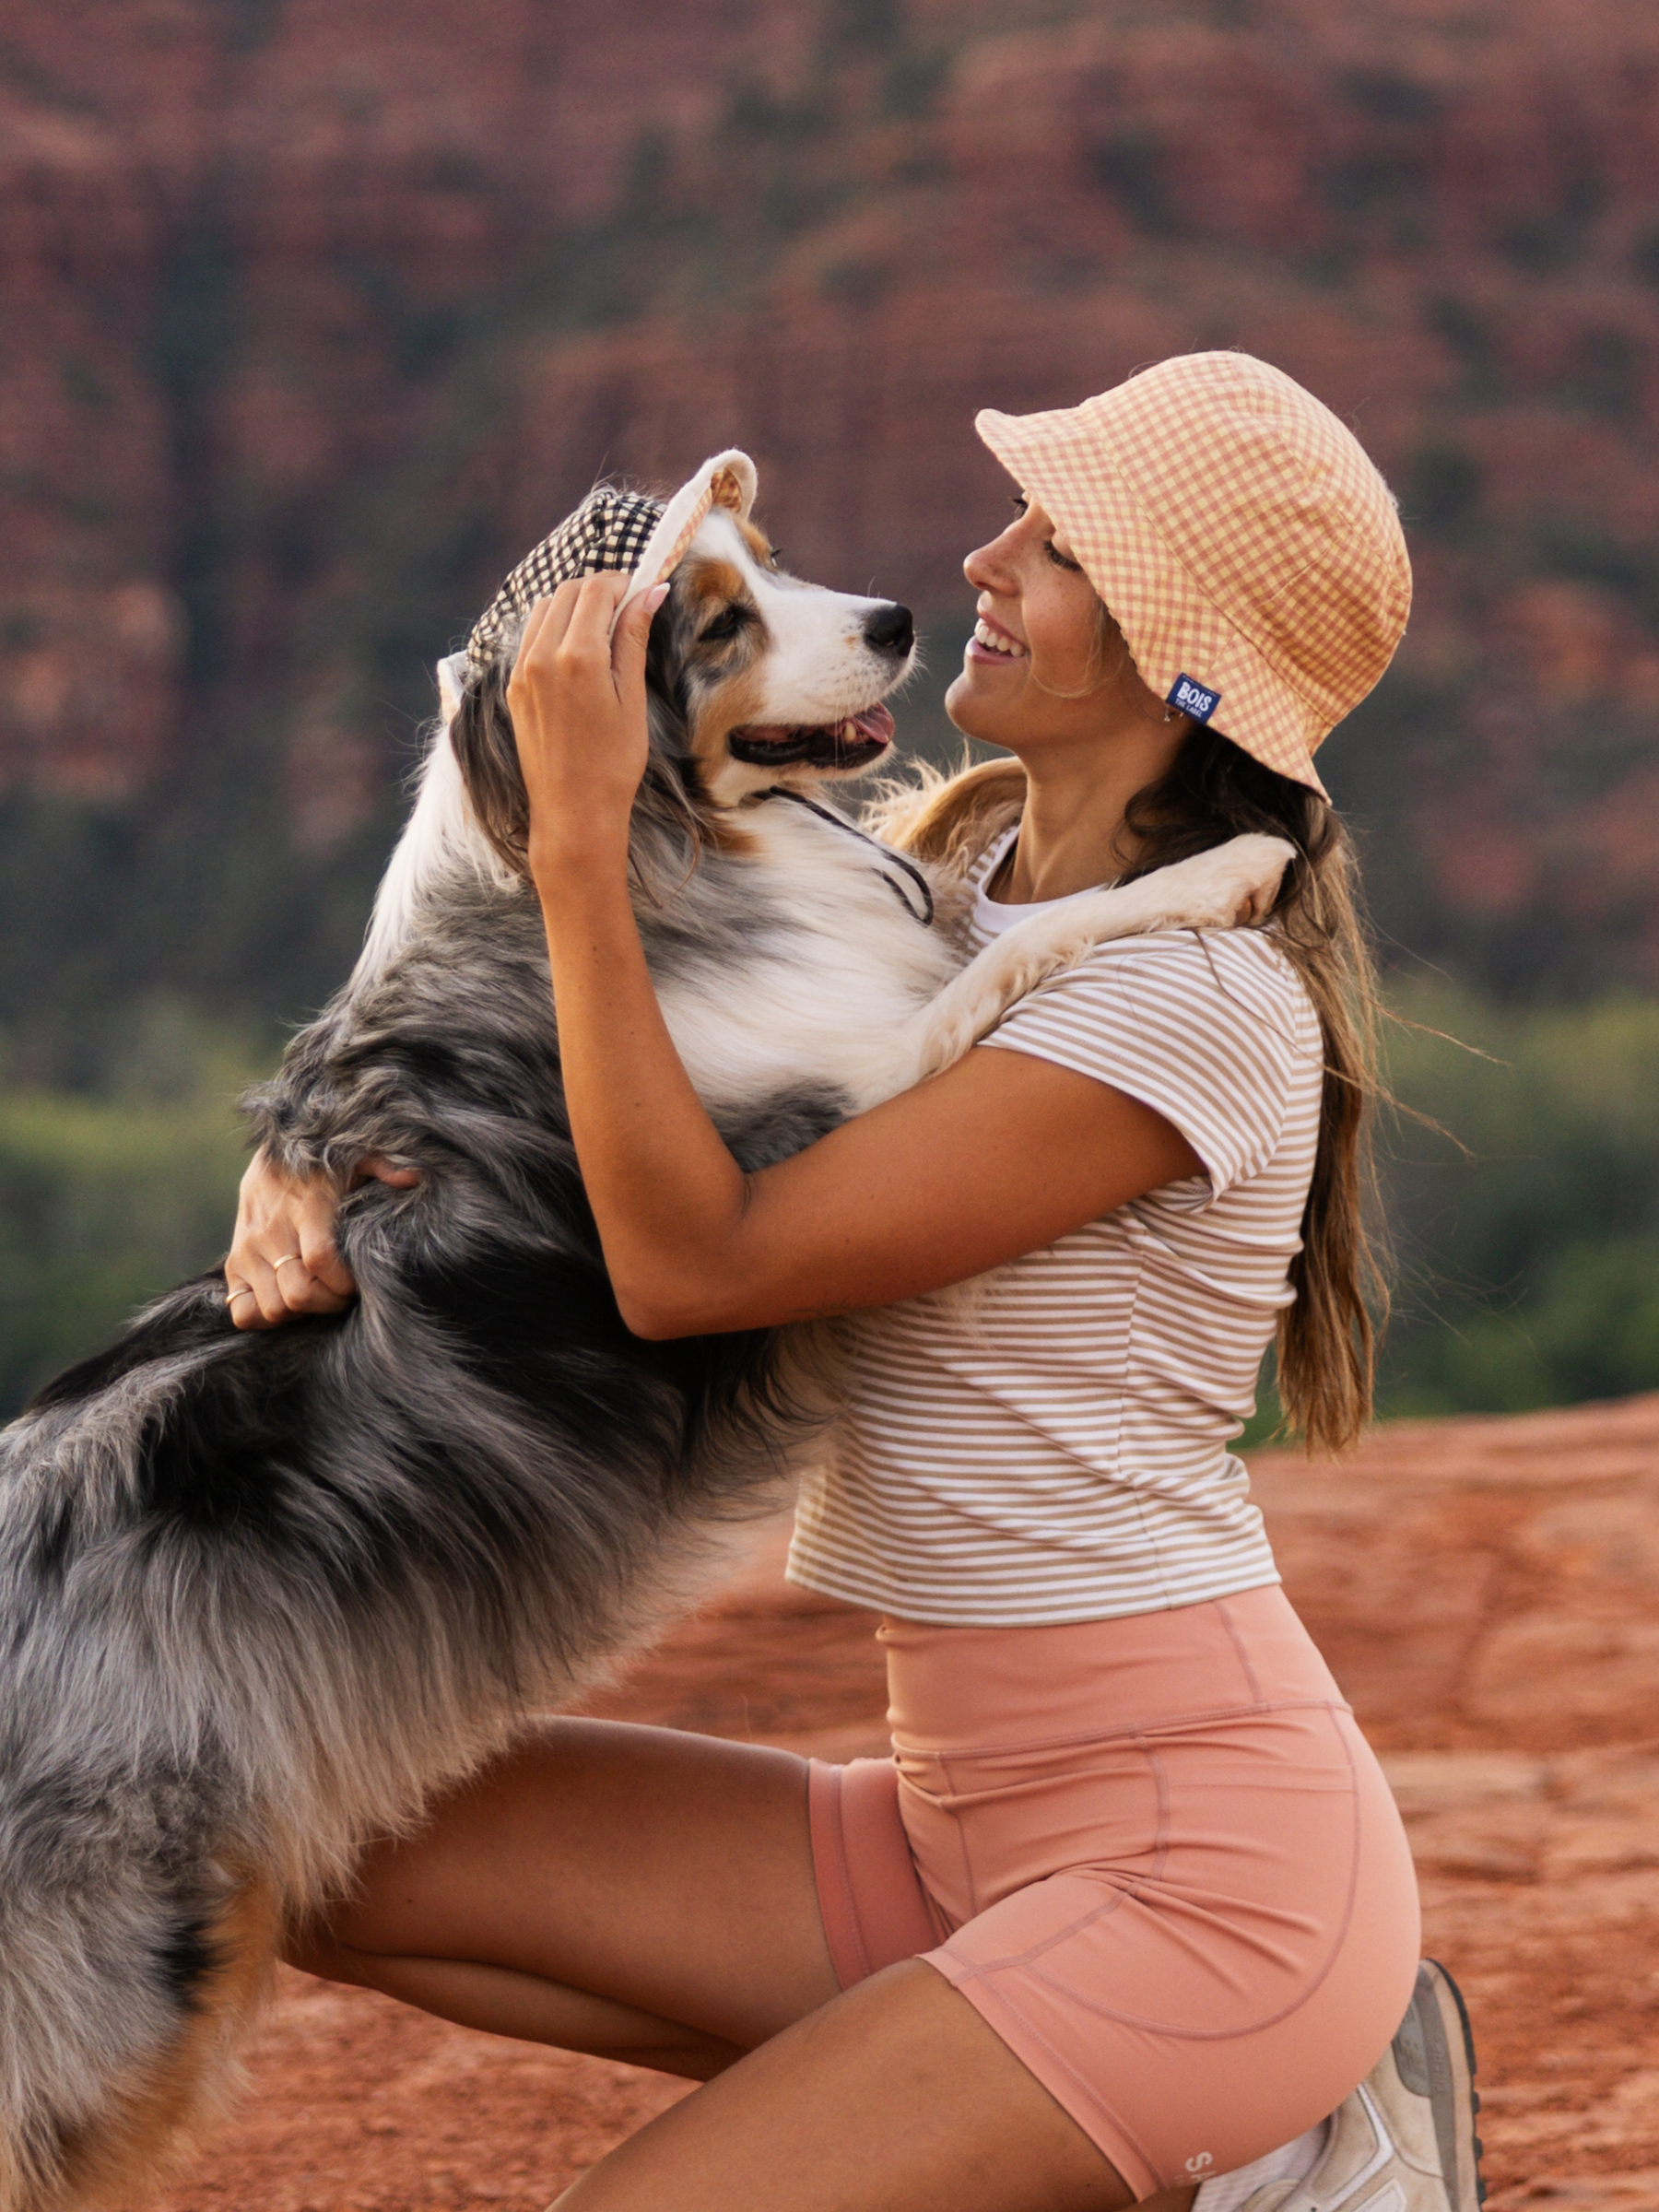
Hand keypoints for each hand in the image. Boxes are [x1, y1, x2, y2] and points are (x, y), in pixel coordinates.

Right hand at [224, 1151, 417, 1329]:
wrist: (274, 1148)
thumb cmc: (325, 1160)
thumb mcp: (357, 1154)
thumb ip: (385, 1165)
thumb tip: (414, 1178)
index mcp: (306, 1208)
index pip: (322, 1261)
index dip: (344, 1284)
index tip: (358, 1282)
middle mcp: (272, 1231)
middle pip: (298, 1294)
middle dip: (328, 1303)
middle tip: (342, 1293)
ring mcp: (248, 1250)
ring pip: (272, 1308)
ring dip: (299, 1312)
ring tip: (317, 1294)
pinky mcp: (234, 1264)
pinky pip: (241, 1311)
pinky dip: (263, 1316)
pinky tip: (286, 1300)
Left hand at [506, 572, 667, 886]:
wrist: (573, 812)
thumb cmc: (613, 763)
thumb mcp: (633, 698)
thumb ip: (634, 639)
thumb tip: (650, 592)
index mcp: (577, 657)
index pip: (596, 591)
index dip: (623, 582)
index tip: (643, 589)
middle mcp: (541, 656)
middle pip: (567, 592)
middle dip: (598, 589)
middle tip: (627, 606)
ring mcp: (521, 671)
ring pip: (544, 609)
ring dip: (573, 605)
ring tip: (603, 627)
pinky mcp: (513, 687)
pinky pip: (529, 636)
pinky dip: (552, 627)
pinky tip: (576, 647)